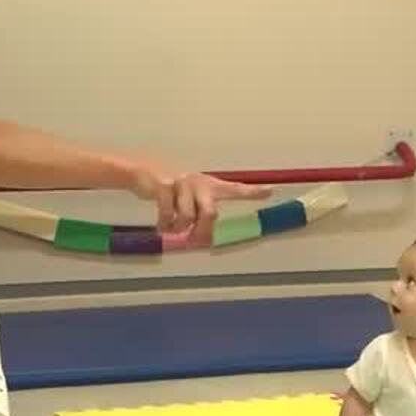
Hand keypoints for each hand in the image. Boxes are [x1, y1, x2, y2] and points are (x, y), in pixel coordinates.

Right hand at [132, 168, 272, 235]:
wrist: (145, 173)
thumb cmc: (173, 191)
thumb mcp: (190, 200)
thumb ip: (200, 217)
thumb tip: (204, 241)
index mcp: (210, 186)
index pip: (234, 189)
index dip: (251, 192)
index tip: (270, 192)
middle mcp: (199, 183)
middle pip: (210, 213)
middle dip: (203, 231)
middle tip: (195, 242)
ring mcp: (182, 183)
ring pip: (186, 217)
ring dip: (178, 228)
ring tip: (171, 228)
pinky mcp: (164, 186)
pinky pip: (167, 214)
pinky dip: (164, 225)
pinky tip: (161, 227)